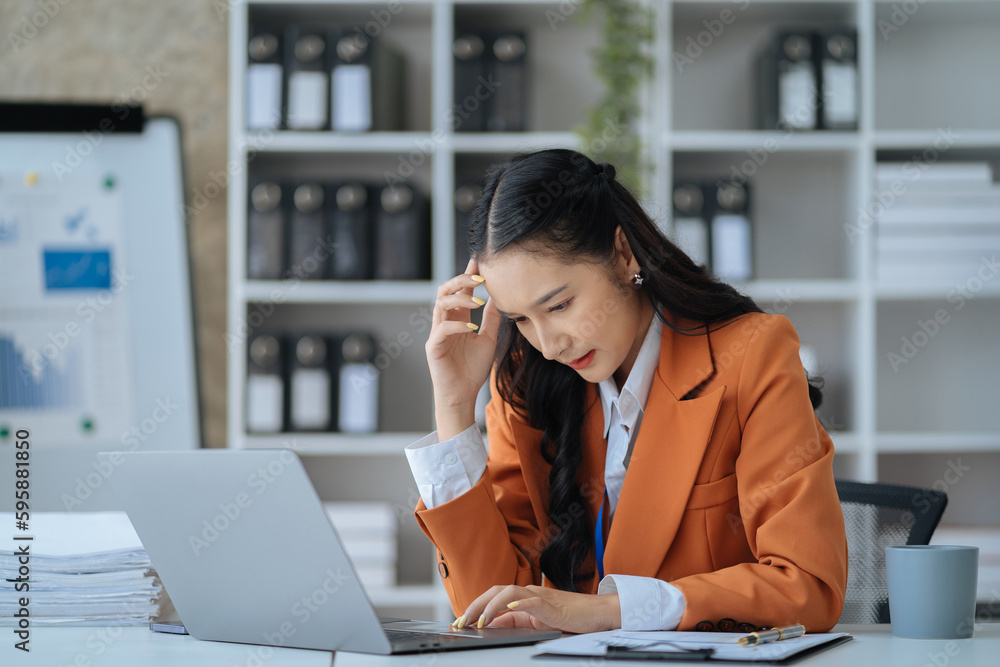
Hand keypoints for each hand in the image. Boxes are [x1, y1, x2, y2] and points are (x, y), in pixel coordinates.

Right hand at [426, 258, 500, 436]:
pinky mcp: (433, 348)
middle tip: (478, 277)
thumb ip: (491, 318)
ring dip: (459, 299)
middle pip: (444, 291)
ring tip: (477, 300)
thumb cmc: (472, 370)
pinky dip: (457, 325)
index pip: (459, 291)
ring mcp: (437, 334)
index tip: (478, 261)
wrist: (463, 396)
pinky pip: (442, 329)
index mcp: (456, 319)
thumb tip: (499, 297)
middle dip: (460, 281)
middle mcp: (444, 323)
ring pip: (440, 305)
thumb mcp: (488, 339)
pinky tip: (472, 327)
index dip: (466, 275)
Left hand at [452, 585, 620, 634]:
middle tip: (460, 622)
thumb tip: (494, 627)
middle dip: (475, 606)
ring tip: (479, 621)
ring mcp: (540, 597)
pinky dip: (518, 602)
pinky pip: (532, 600)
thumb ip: (517, 622)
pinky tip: (508, 608)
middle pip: (495, 591)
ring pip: (509, 592)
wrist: (596, 613)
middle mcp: (529, 593)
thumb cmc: (570, 617)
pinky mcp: (551, 605)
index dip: (474, 608)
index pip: (493, 598)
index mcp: (524, 598)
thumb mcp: (537, 623)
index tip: (458, 622)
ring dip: (491, 606)